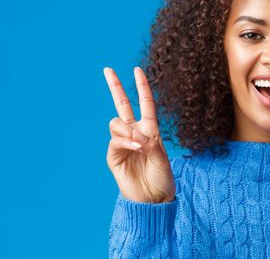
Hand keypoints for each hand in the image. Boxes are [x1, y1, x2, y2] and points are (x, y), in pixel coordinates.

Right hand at [103, 66, 174, 202]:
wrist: (153, 199)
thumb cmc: (162, 178)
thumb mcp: (162, 158)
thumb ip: (149, 144)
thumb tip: (135, 136)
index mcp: (150, 130)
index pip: (145, 104)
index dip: (142, 87)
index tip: (137, 70)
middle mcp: (135, 133)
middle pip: (122, 105)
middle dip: (115, 87)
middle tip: (107, 69)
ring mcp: (123, 143)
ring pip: (117, 123)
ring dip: (127, 129)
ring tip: (140, 144)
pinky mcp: (113, 156)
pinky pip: (115, 140)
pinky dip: (126, 142)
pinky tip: (135, 148)